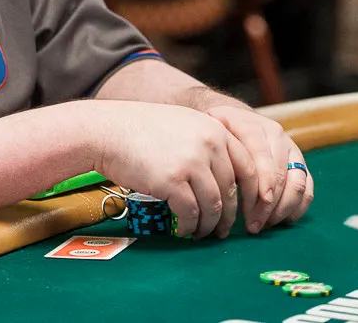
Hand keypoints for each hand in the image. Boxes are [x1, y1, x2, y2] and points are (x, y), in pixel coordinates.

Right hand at [90, 101, 258, 239]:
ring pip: (213, 205)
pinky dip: (189, 226)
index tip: (247, 209)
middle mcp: (209, 144)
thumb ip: (205, 143)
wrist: (106, 131)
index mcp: (215, 129)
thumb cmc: (138, 129)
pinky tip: (183, 230)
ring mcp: (192, 163)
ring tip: (200, 233)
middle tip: (222, 230)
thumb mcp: (182, 124)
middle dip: (229, 215)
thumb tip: (222, 178)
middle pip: (231, 189)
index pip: (248, 166)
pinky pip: (190, 212)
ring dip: (209, 225)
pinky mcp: (172, 181)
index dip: (252, 193)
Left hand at [205, 105, 313, 232]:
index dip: (260, 186)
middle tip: (254, 226)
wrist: (235, 117)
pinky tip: (282, 220)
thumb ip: (214, 151)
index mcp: (252, 127)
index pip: (261, 158)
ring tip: (265, 225)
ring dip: (283, 209)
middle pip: (280, 174)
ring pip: (297, 182)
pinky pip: (307, 187)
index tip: (252, 211)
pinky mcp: (300, 161)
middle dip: (268, 206)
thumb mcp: (210, 133)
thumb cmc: (217, 131)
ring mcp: (291, 148)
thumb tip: (213, 179)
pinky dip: (298, 206)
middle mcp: (276, 135)